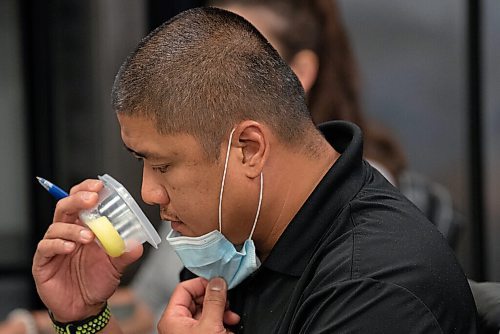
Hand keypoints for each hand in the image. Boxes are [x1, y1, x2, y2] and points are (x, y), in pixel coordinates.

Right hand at [32, 179, 142, 321]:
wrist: (85, 306)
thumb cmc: (97, 280)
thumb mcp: (117, 265)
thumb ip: (126, 253)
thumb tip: (137, 244)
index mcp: (84, 227)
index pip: (81, 201)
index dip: (87, 189)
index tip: (99, 185)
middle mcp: (68, 232)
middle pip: (66, 207)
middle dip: (78, 199)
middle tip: (91, 200)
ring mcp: (54, 246)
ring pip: (56, 226)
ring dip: (73, 228)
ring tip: (88, 237)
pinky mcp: (43, 262)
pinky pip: (46, 247)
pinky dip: (58, 244)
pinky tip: (70, 248)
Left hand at [158, 277, 239, 333]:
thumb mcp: (210, 324)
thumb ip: (214, 301)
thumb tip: (217, 282)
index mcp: (172, 318)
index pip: (184, 288)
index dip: (202, 284)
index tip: (217, 284)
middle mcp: (178, 324)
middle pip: (197, 299)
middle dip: (215, 299)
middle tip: (227, 300)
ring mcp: (189, 332)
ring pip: (206, 311)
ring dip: (222, 311)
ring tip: (231, 316)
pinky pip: (211, 323)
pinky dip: (222, 321)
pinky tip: (230, 324)